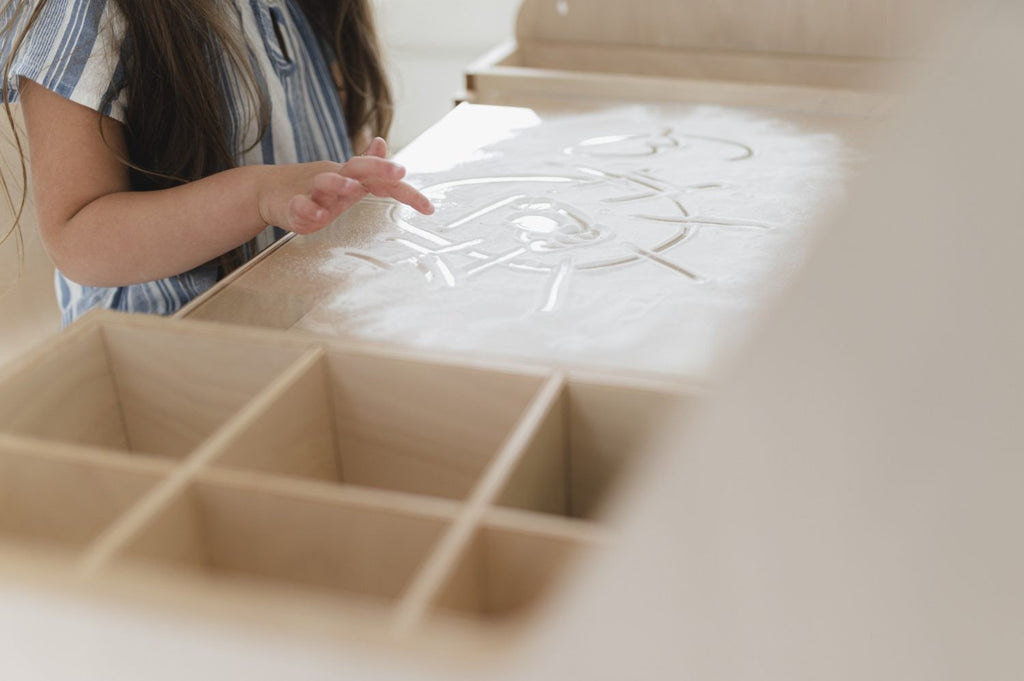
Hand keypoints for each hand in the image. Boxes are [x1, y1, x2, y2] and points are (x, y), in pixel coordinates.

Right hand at [256, 137, 433, 234]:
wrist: (269, 191)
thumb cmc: (315, 188)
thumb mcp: (344, 179)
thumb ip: (367, 168)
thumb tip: (381, 143)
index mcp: (352, 178)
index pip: (383, 180)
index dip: (407, 192)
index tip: (429, 209)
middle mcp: (336, 180)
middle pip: (358, 167)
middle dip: (379, 168)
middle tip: (399, 171)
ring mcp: (313, 191)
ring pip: (326, 183)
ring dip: (339, 184)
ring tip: (351, 188)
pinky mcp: (293, 206)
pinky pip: (300, 206)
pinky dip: (306, 209)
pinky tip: (315, 214)